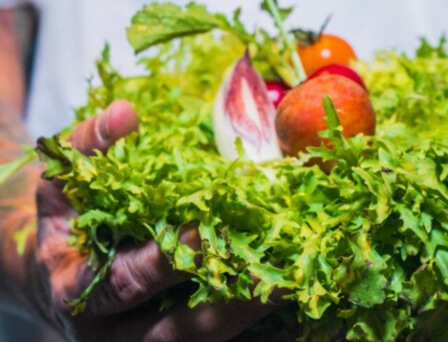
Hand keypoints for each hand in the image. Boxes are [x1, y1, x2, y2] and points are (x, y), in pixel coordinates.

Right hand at [33, 100, 276, 341]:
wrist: (63, 278)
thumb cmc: (69, 227)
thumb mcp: (65, 187)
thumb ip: (87, 150)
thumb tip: (125, 113)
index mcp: (79, 293)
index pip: (127, 282)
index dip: (168, 259)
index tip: (210, 231)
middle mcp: (115, 334)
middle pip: (179, 331)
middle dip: (230, 304)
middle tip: (280, 278)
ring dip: (255, 320)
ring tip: (299, 291)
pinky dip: (260, 329)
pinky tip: (296, 306)